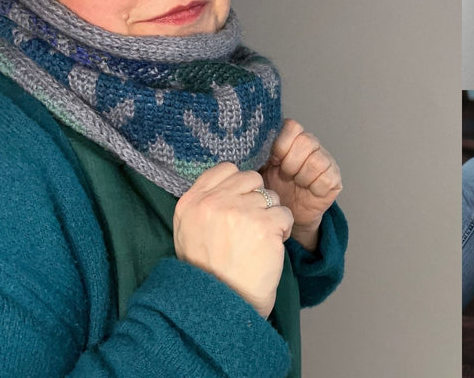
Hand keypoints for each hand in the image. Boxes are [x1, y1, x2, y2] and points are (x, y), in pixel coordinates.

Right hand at [173, 163, 293, 318]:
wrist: (222, 304)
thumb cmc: (208, 272)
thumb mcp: (189, 232)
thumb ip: (205, 204)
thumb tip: (230, 184)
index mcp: (192, 202)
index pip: (225, 169)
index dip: (240, 185)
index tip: (240, 204)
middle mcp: (213, 202)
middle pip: (251, 179)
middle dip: (258, 199)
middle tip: (251, 226)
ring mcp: (239, 211)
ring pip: (271, 196)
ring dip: (271, 217)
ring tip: (258, 240)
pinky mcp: (264, 224)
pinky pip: (285, 214)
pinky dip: (283, 230)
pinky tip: (270, 246)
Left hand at [262, 120, 342, 250]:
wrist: (284, 214)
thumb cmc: (271, 189)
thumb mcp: (260, 168)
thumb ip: (258, 152)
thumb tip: (248, 142)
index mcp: (292, 139)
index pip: (293, 126)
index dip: (281, 144)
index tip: (273, 160)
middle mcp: (312, 146)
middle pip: (306, 142)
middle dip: (290, 162)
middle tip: (284, 175)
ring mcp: (325, 161)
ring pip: (317, 161)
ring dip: (302, 176)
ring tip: (295, 183)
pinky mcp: (334, 179)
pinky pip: (326, 178)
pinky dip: (314, 186)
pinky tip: (307, 190)